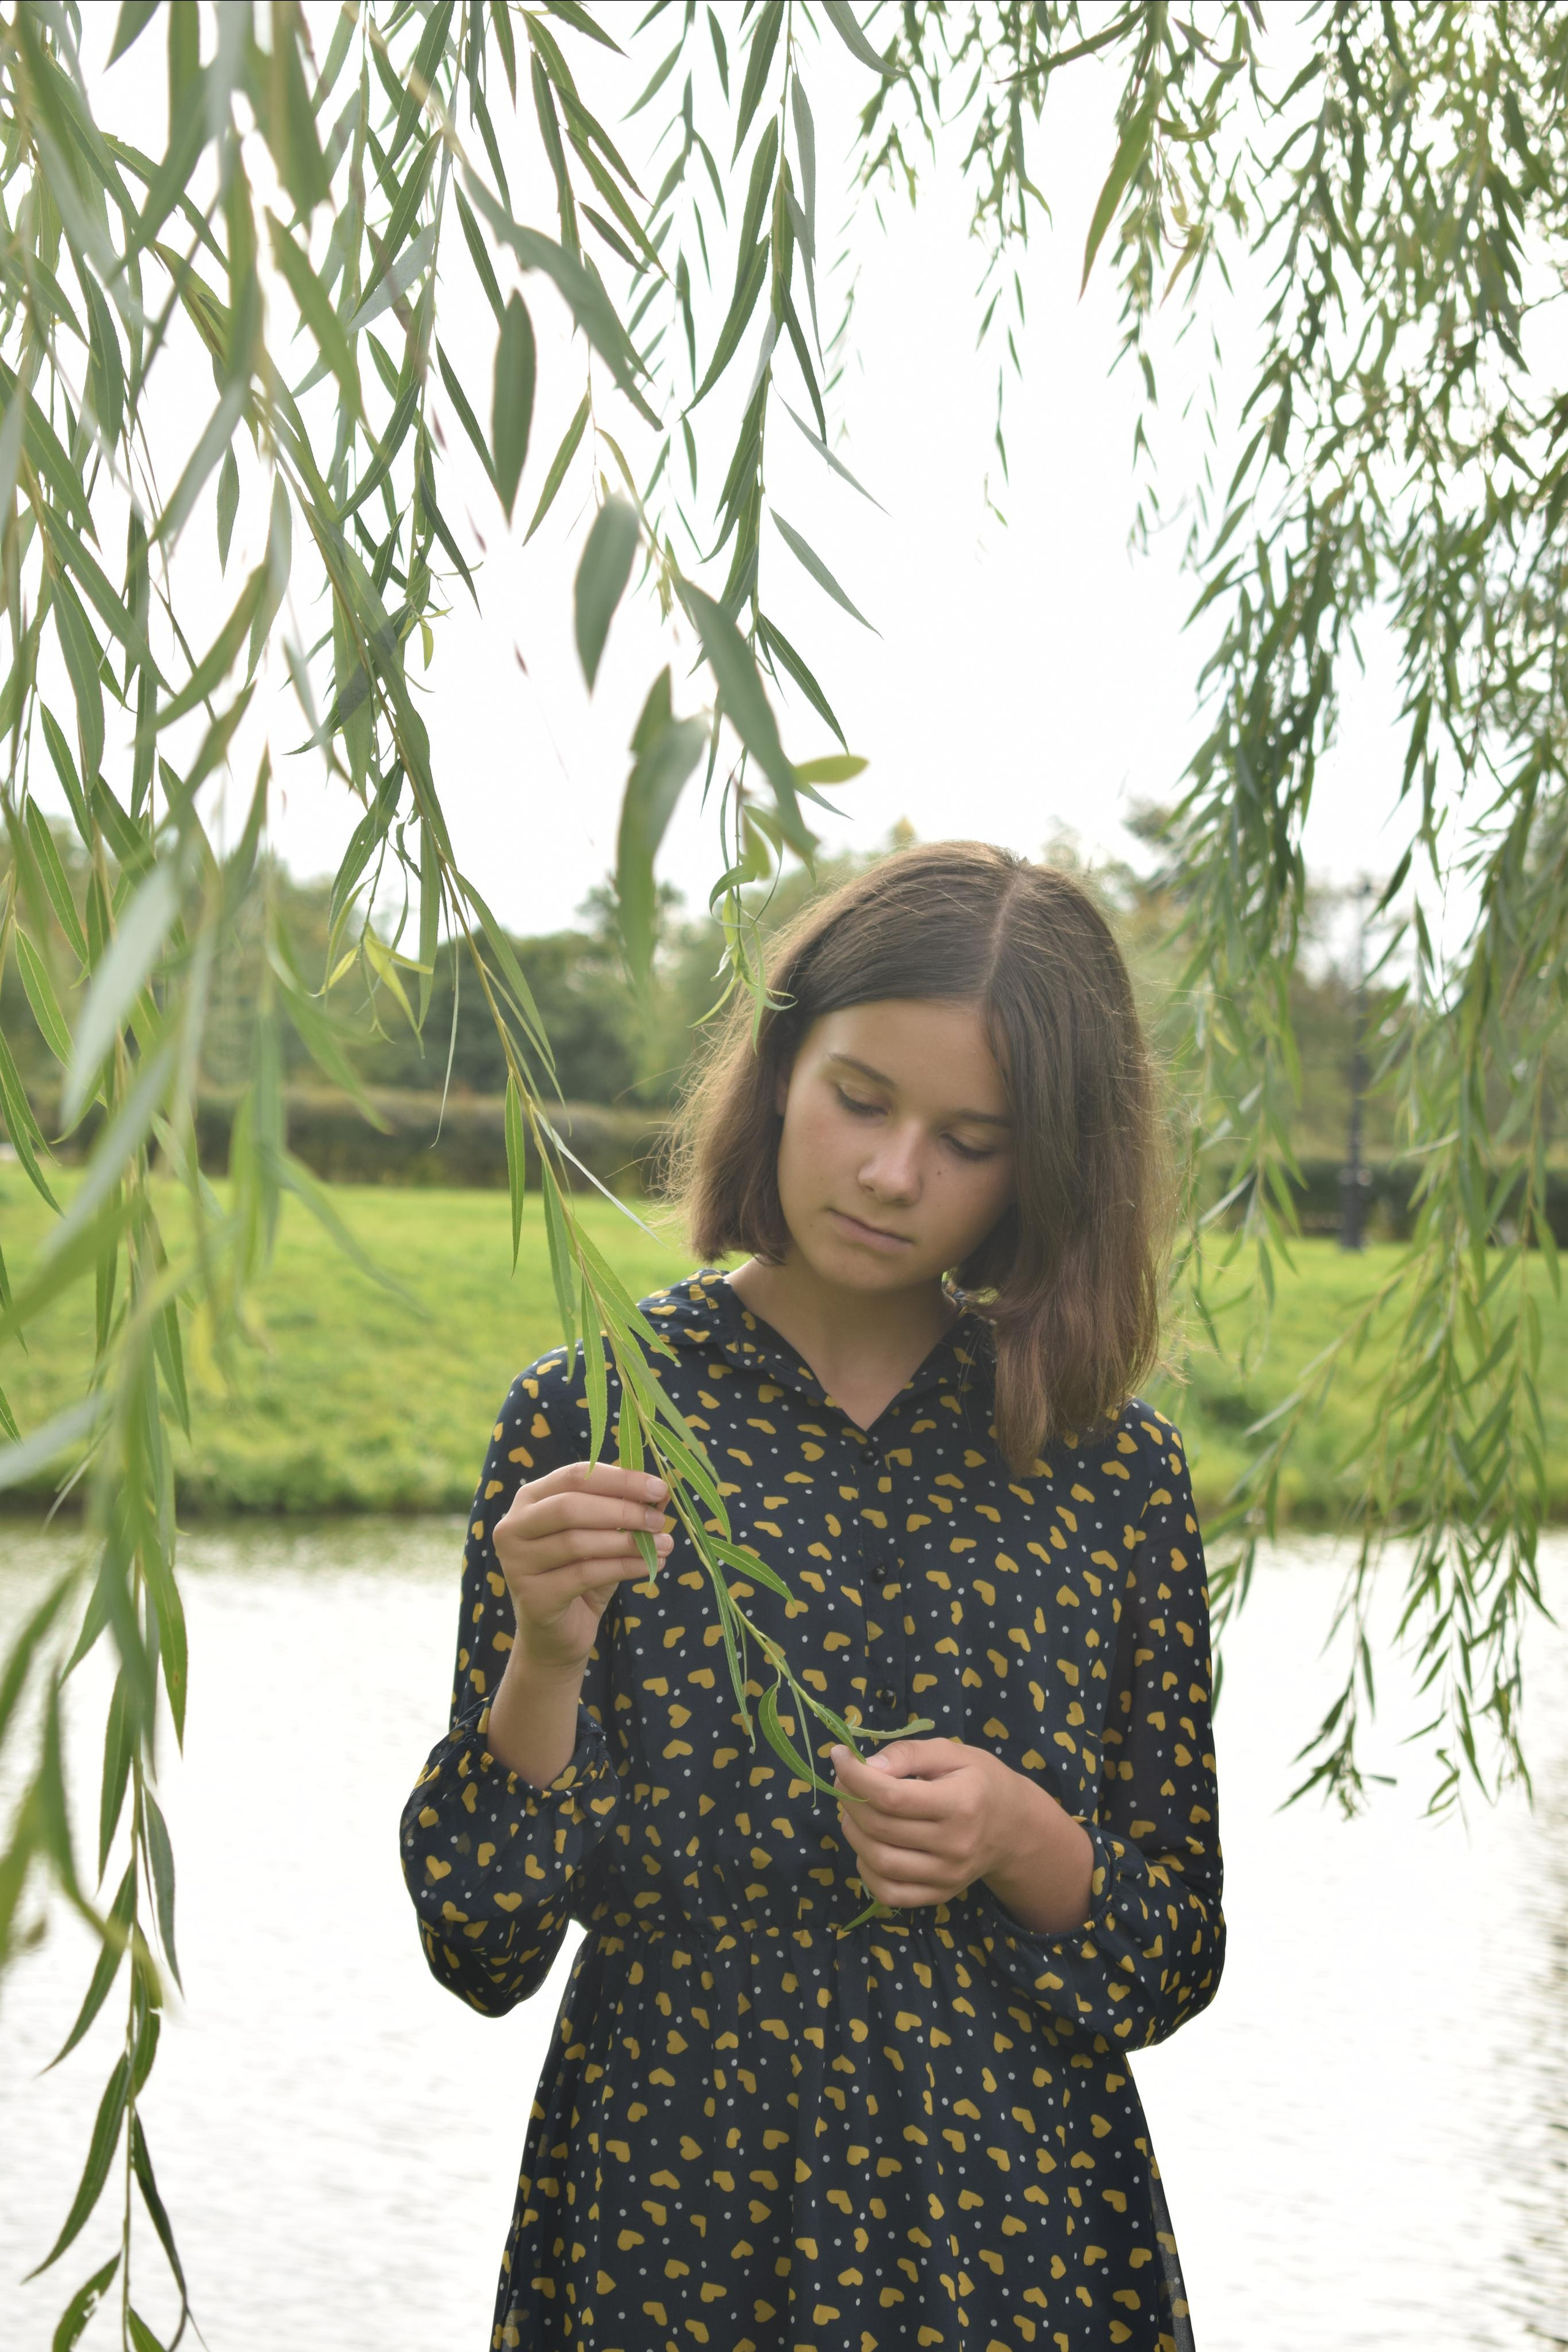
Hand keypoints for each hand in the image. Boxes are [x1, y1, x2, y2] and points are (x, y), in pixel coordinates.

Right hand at [494, 1460, 671, 1680]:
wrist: (557, 1635)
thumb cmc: (580, 1575)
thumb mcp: (603, 1536)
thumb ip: (625, 1511)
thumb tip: (661, 1493)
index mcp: (530, 1499)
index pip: (574, 1476)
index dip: (619, 1479)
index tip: (658, 1487)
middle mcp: (513, 1527)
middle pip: (570, 1506)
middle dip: (622, 1510)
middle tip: (659, 1520)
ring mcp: (516, 1563)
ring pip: (577, 1542)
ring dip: (628, 1541)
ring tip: (664, 1545)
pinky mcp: (533, 1596)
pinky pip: (585, 1574)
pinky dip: (624, 1567)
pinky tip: (650, 1566)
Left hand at [831, 1737, 1093, 1933]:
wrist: (1013, 1827)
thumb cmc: (979, 1781)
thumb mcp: (952, 1752)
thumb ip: (909, 1754)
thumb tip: (869, 1766)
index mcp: (961, 1804)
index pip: (893, 1797)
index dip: (856, 1776)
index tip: (840, 1756)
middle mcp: (955, 1846)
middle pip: (881, 1829)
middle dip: (850, 1800)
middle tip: (844, 1781)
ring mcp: (947, 1876)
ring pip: (879, 1862)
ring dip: (853, 1832)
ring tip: (854, 1810)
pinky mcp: (940, 1895)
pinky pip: (889, 1892)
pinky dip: (866, 1869)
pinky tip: (868, 1844)